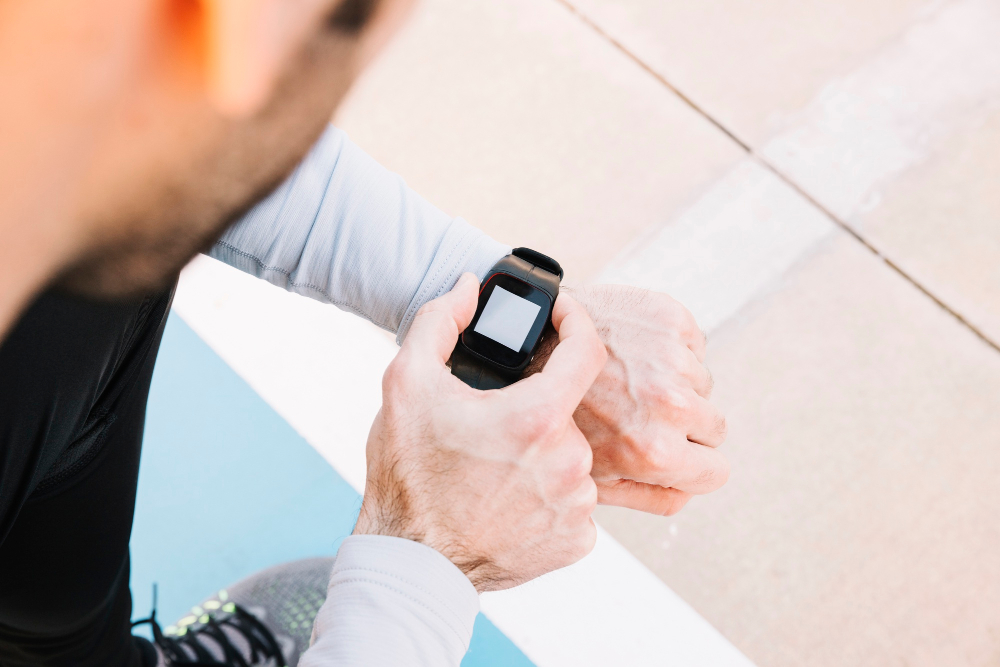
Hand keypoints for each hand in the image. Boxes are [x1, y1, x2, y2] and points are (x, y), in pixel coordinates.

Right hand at [354, 273, 607, 591]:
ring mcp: (576, 505)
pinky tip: (509, 498)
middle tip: (492, 421)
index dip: (577, 322)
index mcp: (536, 418)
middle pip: (567, 410)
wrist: (411, 563)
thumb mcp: (407, 384)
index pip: (586, 350)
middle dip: (535, 406)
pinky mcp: (577, 540)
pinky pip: (573, 499)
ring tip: (495, 465)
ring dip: (541, 451)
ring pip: (571, 456)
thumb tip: (468, 287)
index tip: (563, 315)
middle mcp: (569, 462)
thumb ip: (439, 321)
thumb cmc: (407, 476)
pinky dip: (547, 493)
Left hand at [530, 285, 728, 515]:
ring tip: (626, 379)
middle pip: (715, 427)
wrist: (524, 341)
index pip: (716, 471)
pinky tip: (630, 351)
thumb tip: (685, 493)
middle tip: (642, 412)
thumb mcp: (590, 475)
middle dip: (687, 425)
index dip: (695, 465)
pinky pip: (694, 346)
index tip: (677, 453)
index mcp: (653, 450)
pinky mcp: (669, 318)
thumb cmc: (552, 412)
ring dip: (675, 383)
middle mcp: (669, 404)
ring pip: (702, 385)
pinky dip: (670, 349)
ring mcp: (671, 357)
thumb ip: (646, 494)